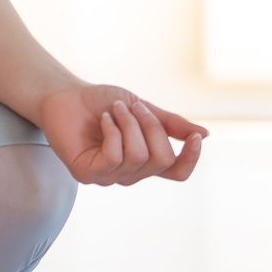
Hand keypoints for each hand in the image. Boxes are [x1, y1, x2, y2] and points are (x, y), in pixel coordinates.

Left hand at [36, 81, 209, 185]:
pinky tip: (103, 120)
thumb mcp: (142, 108)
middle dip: (151, 127)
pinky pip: (114, 157)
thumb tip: (205, 135)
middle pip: (161, 159)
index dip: (190, 159)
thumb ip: (169, 124)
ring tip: (115, 110)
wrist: (66, 94)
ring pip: (138, 157)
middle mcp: (129, 173)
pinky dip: (112, 132)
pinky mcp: (86, 174)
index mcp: (145, 160)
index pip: (177, 172)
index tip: (195, 138)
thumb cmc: (102, 102)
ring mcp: (108, 177)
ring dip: (129, 125)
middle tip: (133, 106)